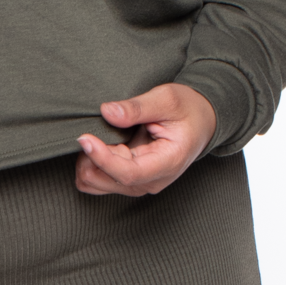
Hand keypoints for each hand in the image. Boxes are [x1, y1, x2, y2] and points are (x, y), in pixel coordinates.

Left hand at [75, 84, 216, 196]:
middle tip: (85, 131)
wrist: (201, 120)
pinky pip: (102, 180)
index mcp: (168, 162)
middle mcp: (153, 179)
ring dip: (88, 164)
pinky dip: (91, 166)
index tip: (85, 138)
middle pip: (109, 181)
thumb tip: (108, 112)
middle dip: (89, 160)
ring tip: (91, 138)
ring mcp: (142, 182)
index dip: (103, 158)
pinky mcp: (132, 178)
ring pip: (100, 185)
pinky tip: (94, 147)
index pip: (128, 173)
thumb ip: (137, 107)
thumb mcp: (167, 99)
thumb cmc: (187, 109)